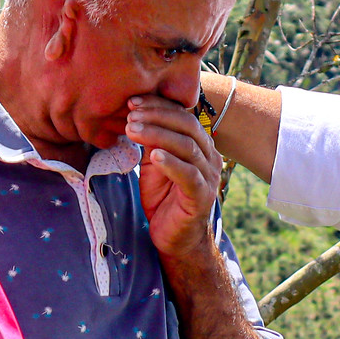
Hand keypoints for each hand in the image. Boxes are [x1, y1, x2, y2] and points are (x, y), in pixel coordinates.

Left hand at [124, 94, 221, 262]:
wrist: (175, 237)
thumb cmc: (164, 198)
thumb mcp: (154, 163)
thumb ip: (152, 140)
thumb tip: (136, 113)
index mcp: (199, 144)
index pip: (182, 115)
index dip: (157, 105)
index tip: (132, 101)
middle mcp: (209, 156)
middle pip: (187, 126)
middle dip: (156, 117)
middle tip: (130, 115)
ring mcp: (208, 176)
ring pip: (187, 147)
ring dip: (158, 135)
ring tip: (133, 130)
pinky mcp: (202, 196)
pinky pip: (189, 175)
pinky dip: (172, 163)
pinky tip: (155, 156)